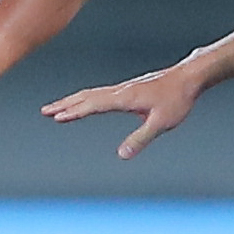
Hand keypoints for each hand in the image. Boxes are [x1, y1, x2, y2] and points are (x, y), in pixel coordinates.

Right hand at [40, 62, 203, 159]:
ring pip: (91, 94)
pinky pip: (100, 93)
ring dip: (72, 100)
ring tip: (56, 108)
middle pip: (86, 97)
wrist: (188, 77)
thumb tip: (121, 155)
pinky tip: (84, 103)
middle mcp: (120, 91)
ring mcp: (123, 89)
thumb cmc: (177, 100)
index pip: (93, 105)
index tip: (56, 117)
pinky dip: (86, 98)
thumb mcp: (161, 123)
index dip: (74, 112)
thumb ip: (140, 139)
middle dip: (64, 104)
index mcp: (125, 98)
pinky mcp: (128, 89)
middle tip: (44, 111)